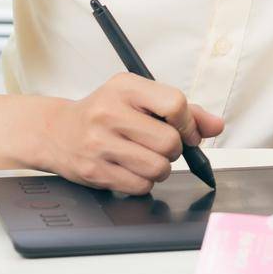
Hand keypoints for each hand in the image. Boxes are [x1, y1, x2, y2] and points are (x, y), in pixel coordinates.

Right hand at [40, 72, 224, 194]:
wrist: (56, 131)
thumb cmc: (104, 112)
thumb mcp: (140, 98)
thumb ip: (183, 110)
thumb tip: (216, 125)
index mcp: (126, 87)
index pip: (175, 104)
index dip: (190, 124)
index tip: (188, 133)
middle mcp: (109, 112)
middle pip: (169, 142)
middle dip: (174, 150)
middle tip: (161, 146)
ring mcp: (99, 143)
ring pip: (157, 168)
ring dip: (160, 168)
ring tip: (145, 157)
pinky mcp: (94, 171)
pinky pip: (140, 186)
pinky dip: (143, 183)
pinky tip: (130, 169)